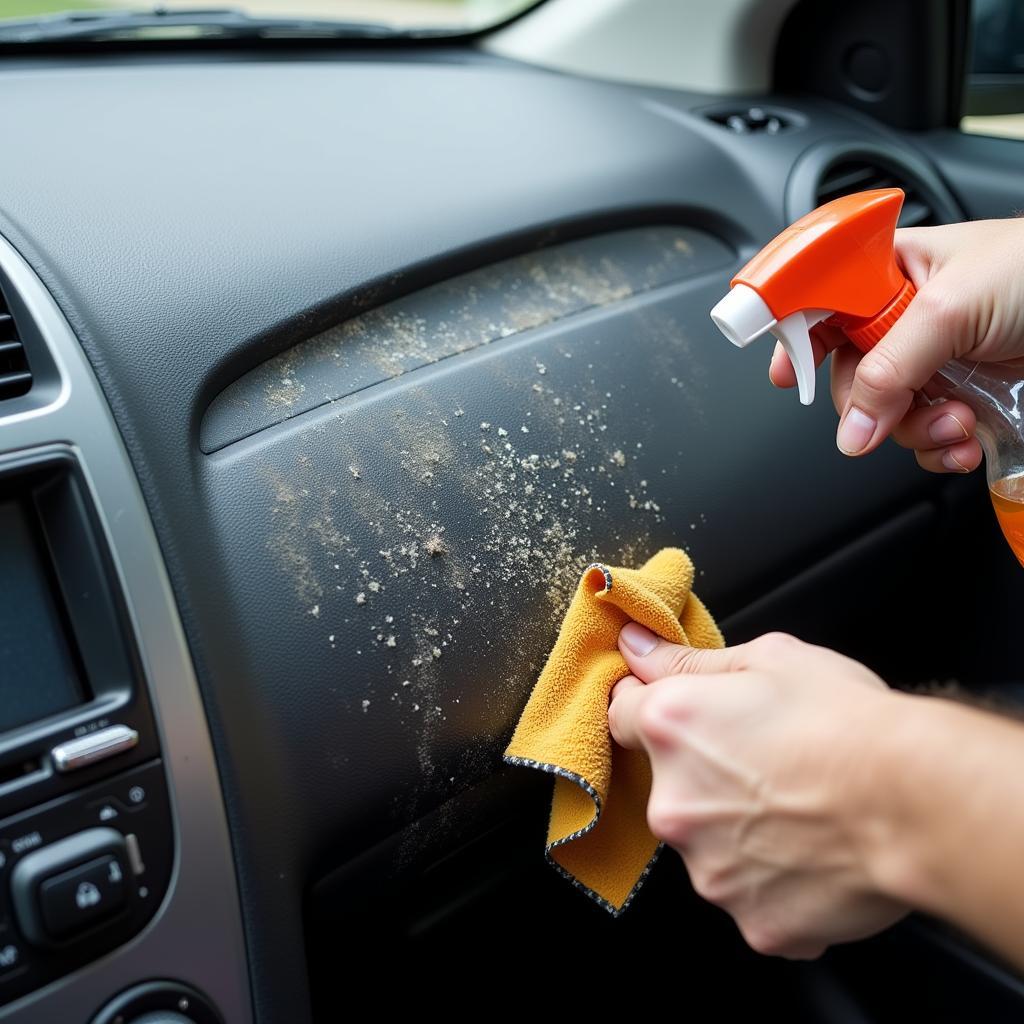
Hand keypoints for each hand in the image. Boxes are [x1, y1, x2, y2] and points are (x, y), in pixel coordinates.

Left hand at [608, 623, 908, 957]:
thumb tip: (636, 650)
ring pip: (708, 844)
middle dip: (704, 776)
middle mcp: (674, 804)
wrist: (919, 800)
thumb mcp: (769, 658)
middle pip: (667, 786)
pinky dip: (776, 879)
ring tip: (799, 809)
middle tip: (767, 764)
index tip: (686, 717)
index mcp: (671, 729)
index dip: (653, 710)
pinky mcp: (751, 919)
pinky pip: (752, 895)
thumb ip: (687, 660)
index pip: (623, 715)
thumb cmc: (850, 722)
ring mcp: (709, 869)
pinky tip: (813, 852)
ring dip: (738, 831)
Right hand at [769, 217, 1023, 472]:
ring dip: (915, 431)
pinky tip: (964, 441)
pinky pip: (922, 436)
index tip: (789, 377)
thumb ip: (888, 367)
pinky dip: (939, 449)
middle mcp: (904, 318)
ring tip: (955, 423)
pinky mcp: (962, 396)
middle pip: (847, 375)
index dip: (796, 338)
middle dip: (872, 404)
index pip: (821, 304)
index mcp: (889, 271)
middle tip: (897, 408)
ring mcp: (932, 361)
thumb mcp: (951, 308)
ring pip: (883, 414)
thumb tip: (850, 428)